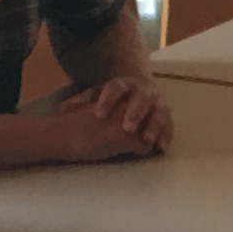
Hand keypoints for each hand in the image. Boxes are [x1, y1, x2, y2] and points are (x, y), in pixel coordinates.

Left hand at [51, 73, 172, 157]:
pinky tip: (161, 147)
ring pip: (158, 111)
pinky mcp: (165, 115)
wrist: (139, 86)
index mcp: (122, 85)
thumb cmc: (113, 97)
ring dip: (153, 125)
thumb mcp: (97, 95)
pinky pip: (169, 124)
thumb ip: (82, 101)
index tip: (99, 114)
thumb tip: (63, 109)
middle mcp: (141, 91)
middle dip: (134, 113)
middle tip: (127, 128)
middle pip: (140, 99)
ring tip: (146, 139)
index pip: (114, 88)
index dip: (107, 100)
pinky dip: (166, 135)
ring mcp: (156, 102)